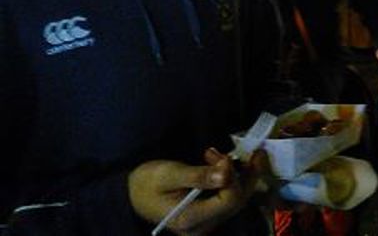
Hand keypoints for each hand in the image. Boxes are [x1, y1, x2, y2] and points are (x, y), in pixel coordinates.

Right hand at [129, 148, 258, 235]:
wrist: (132, 194)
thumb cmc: (147, 182)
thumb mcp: (169, 174)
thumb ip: (198, 175)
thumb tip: (226, 173)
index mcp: (191, 219)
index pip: (229, 200)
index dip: (234, 176)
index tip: (222, 155)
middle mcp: (203, 227)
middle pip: (239, 200)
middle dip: (244, 173)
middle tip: (236, 150)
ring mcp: (207, 224)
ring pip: (238, 199)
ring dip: (240, 174)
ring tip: (223, 154)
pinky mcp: (209, 216)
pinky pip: (230, 198)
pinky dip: (234, 179)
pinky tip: (224, 164)